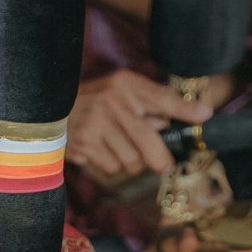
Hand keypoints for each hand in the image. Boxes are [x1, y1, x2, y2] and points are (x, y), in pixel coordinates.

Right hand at [67, 69, 212, 180]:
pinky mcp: (82, 143)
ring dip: (130, 161)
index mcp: (124, 84)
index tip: (205, 116)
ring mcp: (94, 122)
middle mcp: (110, 100)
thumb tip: (177, 122)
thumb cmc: (94, 103)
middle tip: (163, 165)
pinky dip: (111, 165)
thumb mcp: (121, 93)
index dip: (183, 109)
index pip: (160, 97)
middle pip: (147, 139)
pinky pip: (112, 167)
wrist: (47, 110)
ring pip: (131, 160)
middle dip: (159, 158)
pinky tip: (100, 151)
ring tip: (117, 148)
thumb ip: (150, 105)